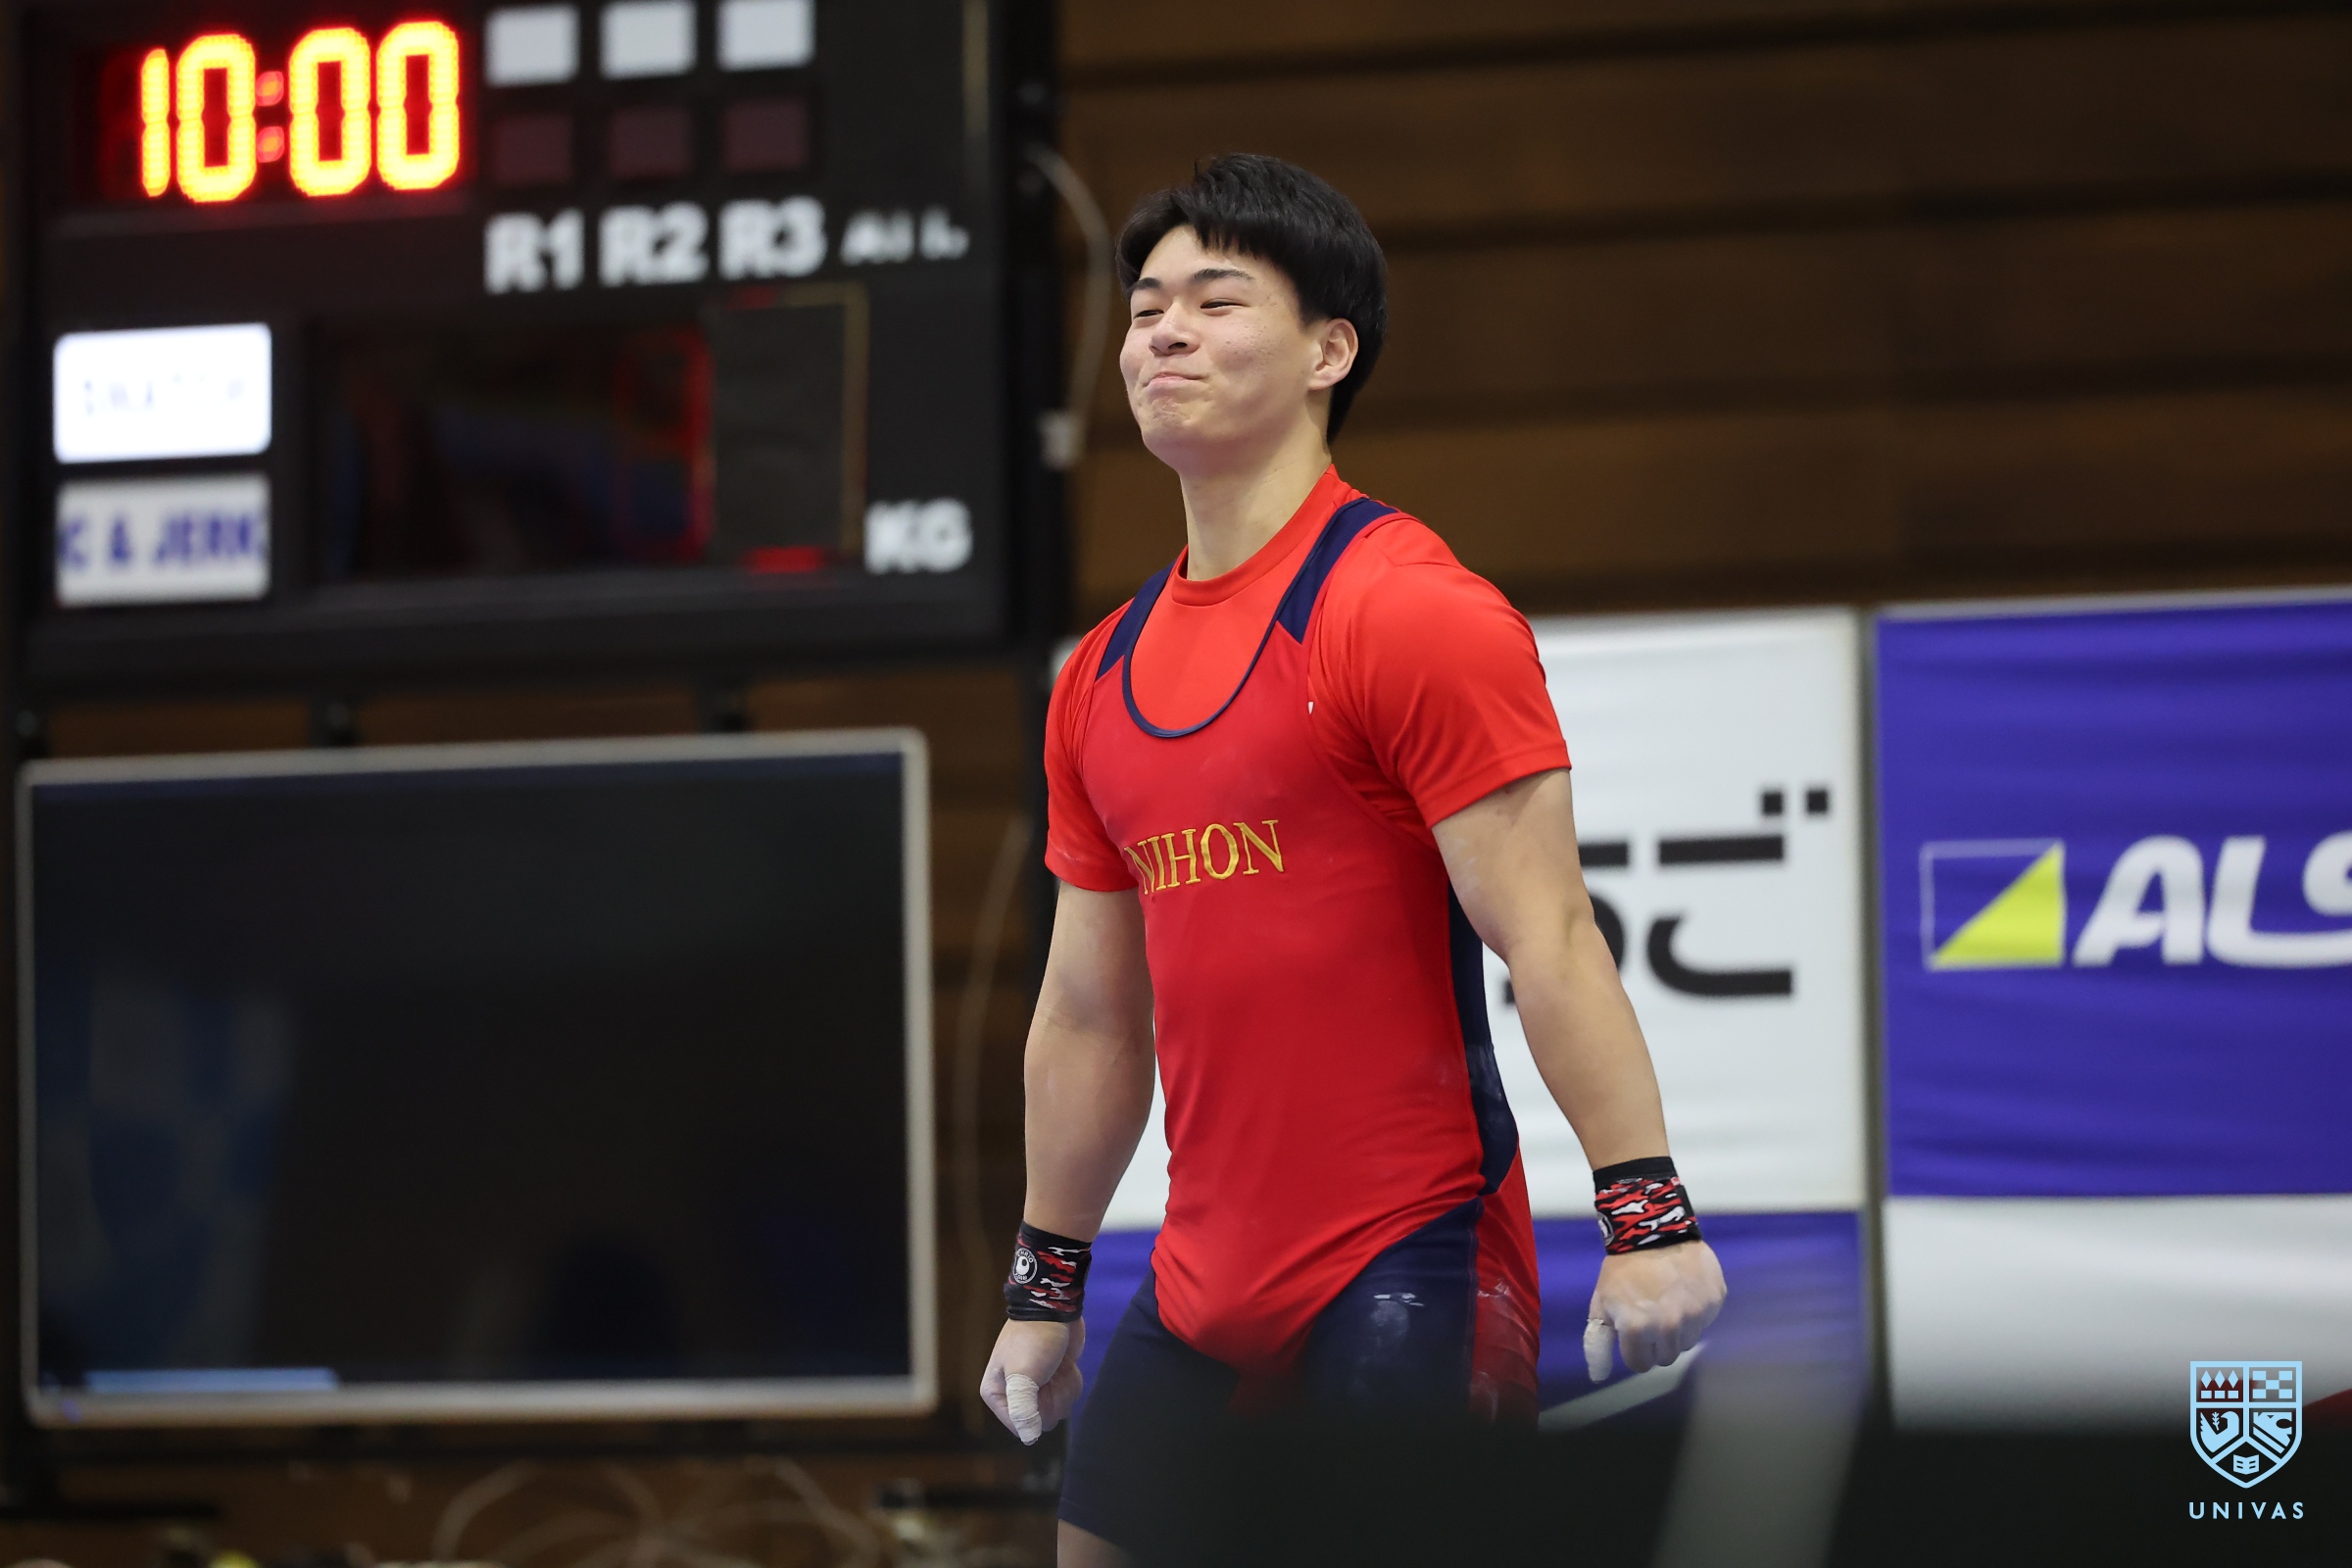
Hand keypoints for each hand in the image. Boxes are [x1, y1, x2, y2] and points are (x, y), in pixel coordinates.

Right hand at [980, 1317, 1086, 1444]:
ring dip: (1064, 1388)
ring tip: (1057, 1366)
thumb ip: (1023, 1408)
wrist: (1054, 1307)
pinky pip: (1065, 1397)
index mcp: (995, 1394)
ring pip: (1057, 1410)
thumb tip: (1029, 1438)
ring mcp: (1033, 1388)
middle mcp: (1011, 1394)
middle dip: (1054, 1397)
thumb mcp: (1025, 1374)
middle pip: (1042, 1421)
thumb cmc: (1035, 1338)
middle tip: (1050, 1372)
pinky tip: (1065, 1365)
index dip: (1037, 1410)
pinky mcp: (1051, 1380)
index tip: (1040, 1384)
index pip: (1021, 1426)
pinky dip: (1070, 1381)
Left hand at [1583, 1240, 1724, 1380]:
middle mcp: (1669, 1326)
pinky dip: (1695, 1311)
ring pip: (1687, 1341)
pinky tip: (1683, 1290)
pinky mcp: (1714, 1300)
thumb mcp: (1602, 1303)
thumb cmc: (1623, 1269)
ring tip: (1667, 1300)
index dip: (1634, 1348)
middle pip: (1666, 1357)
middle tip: (1651, 1314)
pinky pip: (1705, 1321)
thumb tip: (1599, 1376)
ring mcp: (1695, 1314)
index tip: (1633, 1330)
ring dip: (1678, 1329)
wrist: (1654, 1229)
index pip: (1640, 1364)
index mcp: (1638, 1329)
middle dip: (1656, 1342)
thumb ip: (1598, 1341)